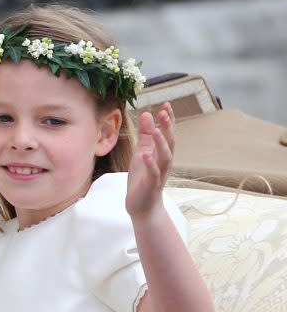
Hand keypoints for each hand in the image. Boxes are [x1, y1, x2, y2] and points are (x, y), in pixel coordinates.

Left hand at [126, 102, 174, 218]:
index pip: (168, 134)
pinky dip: (151, 164)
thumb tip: (146, 114)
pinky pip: (153, 174)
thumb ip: (144, 136)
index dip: (168, 120)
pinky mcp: (151, 186)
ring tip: (157, 130)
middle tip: (164, 112)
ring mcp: (159, 175)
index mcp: (161, 155)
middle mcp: (163, 163)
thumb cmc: (142, 179)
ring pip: (165, 158)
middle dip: (168, 128)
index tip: (166, 105)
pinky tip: (146, 155)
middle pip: (170, 143)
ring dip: (162, 144)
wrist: (142, 206)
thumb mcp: (141, 153)